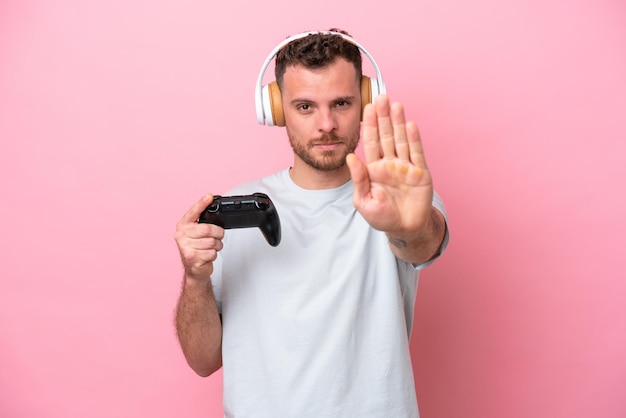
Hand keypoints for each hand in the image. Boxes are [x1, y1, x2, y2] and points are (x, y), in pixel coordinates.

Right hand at [174, 194, 224, 281]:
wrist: (195, 269)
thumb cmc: (197, 249)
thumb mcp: (198, 234)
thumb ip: (203, 223)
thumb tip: (213, 211)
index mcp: (183, 225)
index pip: (193, 212)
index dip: (202, 203)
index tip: (209, 196)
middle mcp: (181, 235)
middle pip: (208, 229)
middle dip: (218, 234)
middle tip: (218, 236)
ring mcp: (185, 246)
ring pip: (212, 242)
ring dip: (216, 246)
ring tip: (211, 248)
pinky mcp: (191, 257)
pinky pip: (211, 252)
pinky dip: (214, 255)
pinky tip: (207, 256)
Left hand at [346, 94, 433, 235]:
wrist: (404, 229)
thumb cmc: (382, 217)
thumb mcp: (363, 200)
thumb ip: (358, 178)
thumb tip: (350, 156)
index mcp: (374, 168)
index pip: (371, 142)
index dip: (369, 125)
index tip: (366, 107)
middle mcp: (390, 163)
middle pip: (386, 135)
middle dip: (383, 117)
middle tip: (381, 97)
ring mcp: (405, 166)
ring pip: (401, 140)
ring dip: (398, 123)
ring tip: (396, 105)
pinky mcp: (420, 173)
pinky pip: (416, 153)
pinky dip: (414, 139)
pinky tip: (410, 125)